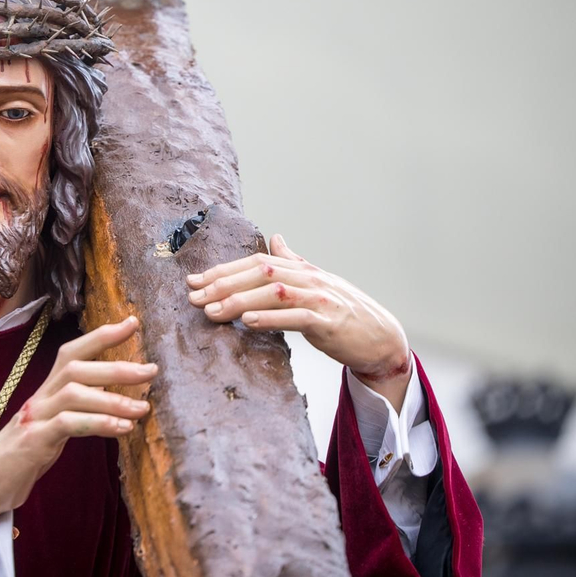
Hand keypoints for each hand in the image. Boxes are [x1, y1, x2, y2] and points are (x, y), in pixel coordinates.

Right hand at [0, 315, 156, 513]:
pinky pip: (69, 424)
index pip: (73, 351)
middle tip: (151, 370)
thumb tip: (116, 394)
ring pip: (74, 392)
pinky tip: (123, 430)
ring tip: (142, 408)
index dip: (102, 335)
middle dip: (116, 366)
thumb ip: (80, 405)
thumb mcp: (56, 422)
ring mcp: (36, 416)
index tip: (132, 322)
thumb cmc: (28, 451)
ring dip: (113, 399)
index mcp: (48, 389)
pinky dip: (99, 423)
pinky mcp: (35, 440)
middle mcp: (41, 396)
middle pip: (76, 367)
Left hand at [187, 234, 411, 408]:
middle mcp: (310, 278)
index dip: (224, 270)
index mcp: (303, 269)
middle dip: (223, 284)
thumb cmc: (345, 312)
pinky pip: (296, 317)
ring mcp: (320, 298)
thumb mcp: (317, 282)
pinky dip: (271, 318)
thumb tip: (275, 237)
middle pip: (260, 273)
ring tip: (212, 311)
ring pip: (274, 293)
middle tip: (193, 297)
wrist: (382, 338)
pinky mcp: (328, 322)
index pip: (256, 262)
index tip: (195, 280)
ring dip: (239, 301)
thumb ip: (294, 261)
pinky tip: (249, 321)